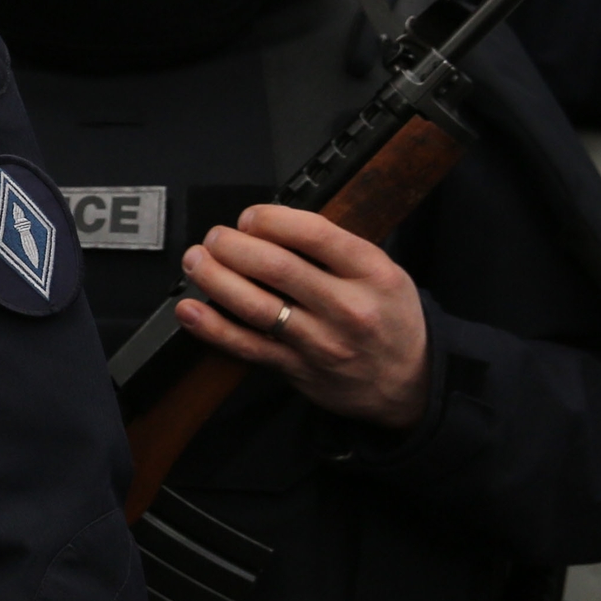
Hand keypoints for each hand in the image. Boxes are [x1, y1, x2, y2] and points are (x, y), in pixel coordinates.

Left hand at [176, 205, 430, 428]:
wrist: (411, 383)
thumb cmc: (390, 319)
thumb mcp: (383, 272)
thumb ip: (334, 249)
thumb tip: (271, 225)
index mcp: (371, 272)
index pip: (313, 234)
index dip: (270, 219)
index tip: (250, 217)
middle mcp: (347, 307)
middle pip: (276, 268)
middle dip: (232, 246)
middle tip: (214, 237)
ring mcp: (320, 342)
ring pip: (255, 306)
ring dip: (214, 279)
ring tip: (196, 261)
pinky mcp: (297, 371)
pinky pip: (246, 347)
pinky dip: (211, 327)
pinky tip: (189, 310)